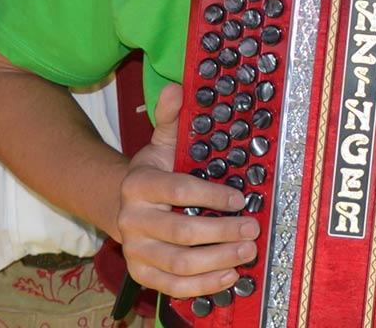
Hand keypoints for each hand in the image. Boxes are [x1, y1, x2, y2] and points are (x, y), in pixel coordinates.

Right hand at [116, 82, 259, 297]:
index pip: (178, 190)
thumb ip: (170, 118)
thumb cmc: (154, 174)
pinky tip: (229, 276)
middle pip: (182, 231)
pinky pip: (173, 286)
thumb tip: (176, 87)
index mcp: (138, 185)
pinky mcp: (141, 273)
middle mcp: (132, 220)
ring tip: (248, 252)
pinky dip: (203, 285)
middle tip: (253, 228)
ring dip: (218, 260)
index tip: (242, 197)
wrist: (122, 206)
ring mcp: (135, 250)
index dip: (212, 195)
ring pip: (179, 263)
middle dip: (222, 232)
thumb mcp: (161, 143)